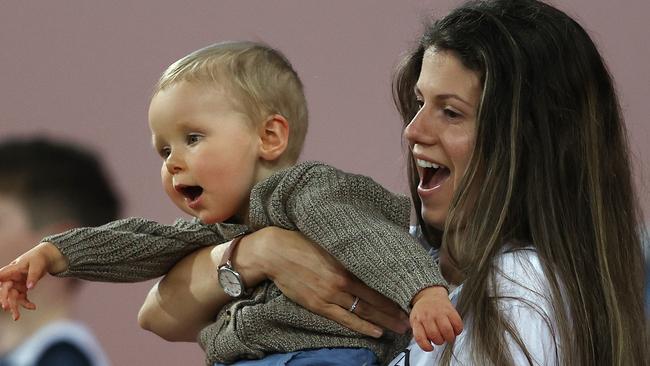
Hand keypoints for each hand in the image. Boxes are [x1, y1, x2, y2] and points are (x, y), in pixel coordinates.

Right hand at [0, 242, 67, 319]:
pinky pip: (22, 299)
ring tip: (16, 318)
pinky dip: (26, 304)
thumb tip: (30, 287)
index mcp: (12, 270)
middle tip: (6, 307)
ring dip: (14, 307)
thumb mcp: (37, 265)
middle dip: (5, 299)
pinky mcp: (22, 289)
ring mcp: (16, 284)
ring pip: (12, 298)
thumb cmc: (39, 258)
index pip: (1, 276)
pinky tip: (33, 307)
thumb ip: (33, 276)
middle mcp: (11, 278)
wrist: (46, 258)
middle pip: (5, 290)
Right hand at [241, 228, 409, 337]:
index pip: (378, 279)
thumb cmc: (300, 243)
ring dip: (384, 320)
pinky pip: (345, 318)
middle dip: (395, 309)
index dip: (394, 290)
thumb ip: (348, 251)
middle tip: (411, 317)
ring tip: (400, 328)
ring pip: (364, 310)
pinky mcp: (319, 304)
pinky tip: (376, 331)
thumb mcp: (329, 242)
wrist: (275, 252)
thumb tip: (367, 253)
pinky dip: (362, 326)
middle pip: (375, 298)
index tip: (409, 295)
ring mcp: (331, 294)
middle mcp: (343, 280)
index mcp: (347, 262)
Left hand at [410, 285, 462, 350]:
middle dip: (439, 341)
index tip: (430, 348)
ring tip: (448, 336)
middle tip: (440, 338)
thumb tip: (428, 346)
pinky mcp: (450, 310)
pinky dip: (458, 330)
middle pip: (435, 336)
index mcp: (417, 321)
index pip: (420, 337)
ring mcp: (439, 312)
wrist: (429, 294)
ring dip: (449, 337)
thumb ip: (419, 333)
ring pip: (447, 331)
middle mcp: (428, 316)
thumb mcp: (415, 321)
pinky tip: (454, 329)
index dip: (426, 346)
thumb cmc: (423, 311)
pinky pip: (457, 324)